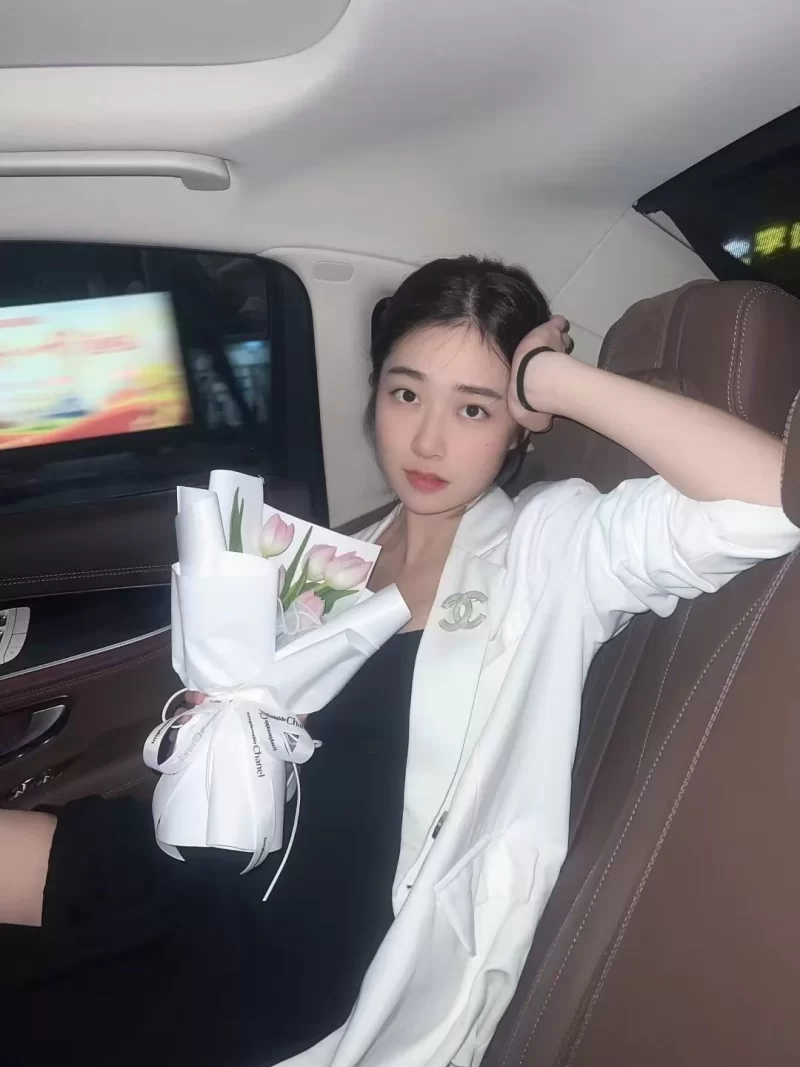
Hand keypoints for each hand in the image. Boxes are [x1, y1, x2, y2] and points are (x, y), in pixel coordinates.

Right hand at [507, 316, 572, 431]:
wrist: (535, 384)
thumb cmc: (528, 400)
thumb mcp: (529, 417)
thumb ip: (539, 418)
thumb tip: (544, 421)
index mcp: (525, 374)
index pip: (532, 372)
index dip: (539, 372)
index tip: (544, 374)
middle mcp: (532, 358)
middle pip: (544, 354)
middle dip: (551, 354)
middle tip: (556, 358)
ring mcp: (542, 343)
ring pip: (553, 338)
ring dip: (559, 341)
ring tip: (562, 342)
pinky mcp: (551, 330)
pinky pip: (557, 322)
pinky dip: (559, 323)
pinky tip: (561, 323)